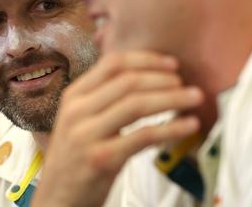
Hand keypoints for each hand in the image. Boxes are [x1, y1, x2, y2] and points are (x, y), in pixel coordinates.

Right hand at [32, 50, 202, 206]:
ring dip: (172, 99)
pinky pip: (144, 136)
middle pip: (128, 82)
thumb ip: (103, 99)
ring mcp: (87, 134)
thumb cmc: (76, 158)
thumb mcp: (80, 121)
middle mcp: (77, 110)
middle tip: (187, 84)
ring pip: (137, 104)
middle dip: (163, 79)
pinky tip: (189, 125)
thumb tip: (147, 78)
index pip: (112, 64)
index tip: (172, 64)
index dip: (146, 59)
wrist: (57, 198)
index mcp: (73, 95)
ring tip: (195, 98)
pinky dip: (171, 128)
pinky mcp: (102, 159)